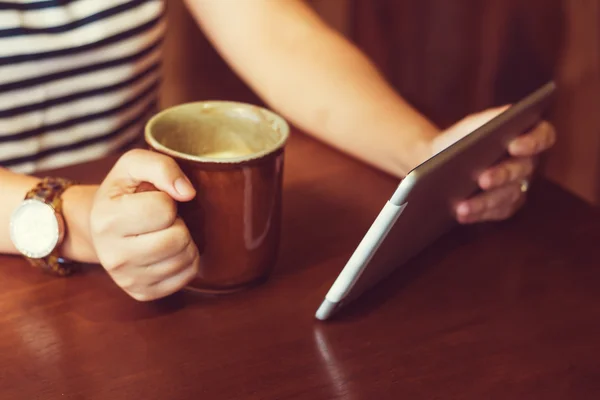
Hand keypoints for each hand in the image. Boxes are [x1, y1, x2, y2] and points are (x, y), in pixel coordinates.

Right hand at [90, 149, 199, 300]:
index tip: (154, 200)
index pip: (164, 208)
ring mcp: (127, 278)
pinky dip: (187, 260)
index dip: (167, 199)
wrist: (100, 227)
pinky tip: (170, 250)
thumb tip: (188, 192)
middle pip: (177, 239)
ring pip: (185, 259)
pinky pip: (187, 276)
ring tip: (166, 233)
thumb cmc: (123, 193)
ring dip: (185, 241)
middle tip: (164, 220)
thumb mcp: (134, 165)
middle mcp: (113, 255)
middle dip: (179, 223)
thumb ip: (162, 167)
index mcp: (107, 219)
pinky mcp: (143, 293)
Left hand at [431, 106, 555, 223]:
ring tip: (462, 205)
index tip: (514, 145)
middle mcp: (526, 162)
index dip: (534, 141)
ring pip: (509, 195)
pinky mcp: (505, 206)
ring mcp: (518, 186)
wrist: (436, 162)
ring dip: (485, 201)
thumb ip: (489, 119)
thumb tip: (507, 115)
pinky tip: (462, 213)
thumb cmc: (458, 139)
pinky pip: (497, 211)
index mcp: (525, 136)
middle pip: (523, 169)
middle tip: (482, 179)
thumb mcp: (470, 126)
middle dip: (502, 175)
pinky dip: (478, 213)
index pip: (543, 136)